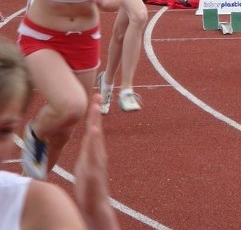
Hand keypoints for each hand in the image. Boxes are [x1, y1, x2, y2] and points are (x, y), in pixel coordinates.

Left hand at [74, 94, 118, 228]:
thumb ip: (86, 151)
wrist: (95, 204)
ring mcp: (97, 159)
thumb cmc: (89, 186)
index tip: (93, 98)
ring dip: (96, 121)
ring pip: (96, 137)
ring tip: (95, 108)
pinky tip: (94, 131)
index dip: (92, 114)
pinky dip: (95, 140)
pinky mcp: (95, 167)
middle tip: (96, 95)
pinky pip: (94, 151)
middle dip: (96, 112)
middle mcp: (98, 152)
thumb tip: (86, 140)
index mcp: (94, 151)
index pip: (93, 128)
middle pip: (96, 128)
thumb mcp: (84, 165)